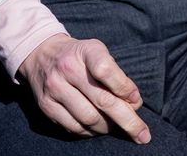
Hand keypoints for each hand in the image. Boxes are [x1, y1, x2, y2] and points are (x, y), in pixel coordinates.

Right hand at [17, 33, 151, 143]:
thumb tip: (134, 104)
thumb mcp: (99, 53)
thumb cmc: (81, 56)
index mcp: (86, 51)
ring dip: (108, 127)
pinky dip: (91, 131)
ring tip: (117, 126)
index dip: (124, 88)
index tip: (137, 100)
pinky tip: (98, 127)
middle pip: (102, 100)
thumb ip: (117, 76)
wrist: (42, 54)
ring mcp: (55, 88)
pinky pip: (74, 127)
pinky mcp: (46, 106)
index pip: (106, 70)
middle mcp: (68, 69)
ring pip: (89, 118)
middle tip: (143, 135)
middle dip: (127, 120)